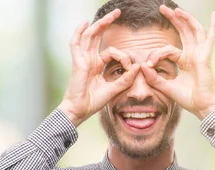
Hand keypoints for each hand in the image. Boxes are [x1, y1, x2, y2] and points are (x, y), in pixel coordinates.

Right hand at [58, 9, 140, 126]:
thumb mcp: (114, 89)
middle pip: (97, 36)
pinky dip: (79, 33)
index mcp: (96, 66)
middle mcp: (89, 60)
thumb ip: (126, 79)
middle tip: (118, 12)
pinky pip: (76, 44)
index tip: (131, 67)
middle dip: (107, 24)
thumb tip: (138, 66)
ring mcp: (82, 60)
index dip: (124, 57)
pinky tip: (84, 23)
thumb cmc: (93, 102)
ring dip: (100, 24)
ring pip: (90, 36)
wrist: (80, 110)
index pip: (111, 52)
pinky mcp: (78, 62)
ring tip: (111, 14)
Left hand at [140, 6, 214, 119]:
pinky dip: (212, 26)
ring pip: (194, 31)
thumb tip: (142, 67)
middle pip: (184, 32)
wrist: (202, 108)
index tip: (148, 65)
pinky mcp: (205, 58)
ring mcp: (201, 55)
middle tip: (162, 8)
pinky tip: (214, 15)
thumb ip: (154, 78)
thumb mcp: (166, 87)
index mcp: (185, 61)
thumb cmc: (188, 99)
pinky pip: (210, 39)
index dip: (156, 55)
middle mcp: (193, 55)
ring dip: (185, 19)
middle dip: (173, 19)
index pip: (168, 49)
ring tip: (175, 9)